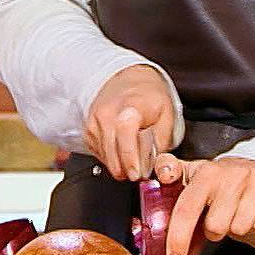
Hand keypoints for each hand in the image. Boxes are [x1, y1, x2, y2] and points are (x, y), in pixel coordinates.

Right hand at [83, 64, 176, 179]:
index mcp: (130, 106)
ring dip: (121, 164)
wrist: (125, 82)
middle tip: (142, 169)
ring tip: (133, 151)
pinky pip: (100, 156)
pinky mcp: (87, 133)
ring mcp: (94, 124)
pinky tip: (121, 147)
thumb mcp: (168, 115)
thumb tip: (153, 165)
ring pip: (106, 159)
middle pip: (113, 153)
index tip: (137, 173)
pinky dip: (113, 158)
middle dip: (128, 169)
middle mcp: (107, 114)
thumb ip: (161, 142)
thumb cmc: (148, 98)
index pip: (125, 131)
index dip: (130, 156)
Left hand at [154, 154, 254, 254]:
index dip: (178, 236)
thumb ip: (169, 179)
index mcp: (204, 172)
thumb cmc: (217, 178)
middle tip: (215, 220)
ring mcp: (253, 183)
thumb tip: (159, 195)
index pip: (187, 208)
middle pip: (215, 227)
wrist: (254, 165)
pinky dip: (253, 226)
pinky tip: (250, 213)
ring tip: (233, 215)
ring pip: (238, 229)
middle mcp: (229, 175)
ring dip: (233, 229)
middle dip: (213, 231)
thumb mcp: (191, 173)